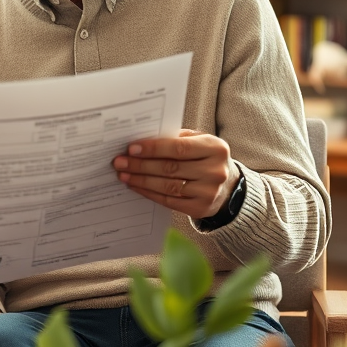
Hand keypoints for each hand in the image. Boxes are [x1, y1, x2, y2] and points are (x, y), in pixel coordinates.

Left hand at [112, 129, 240, 219]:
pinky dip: (149, 193)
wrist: (227, 186)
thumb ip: (175, 138)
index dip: (153, 148)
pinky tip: (136, 186)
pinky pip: (168, 201)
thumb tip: (141, 141)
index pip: (179, 148)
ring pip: (167, 186)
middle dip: (141, 165)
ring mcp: (209, 192)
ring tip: (123, 175)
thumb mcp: (198, 142)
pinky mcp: (200, 208)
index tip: (131, 148)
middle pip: (170, 168)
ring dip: (141, 180)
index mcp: (215, 148)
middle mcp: (215, 171)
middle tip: (120, 162)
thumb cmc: (205, 158)